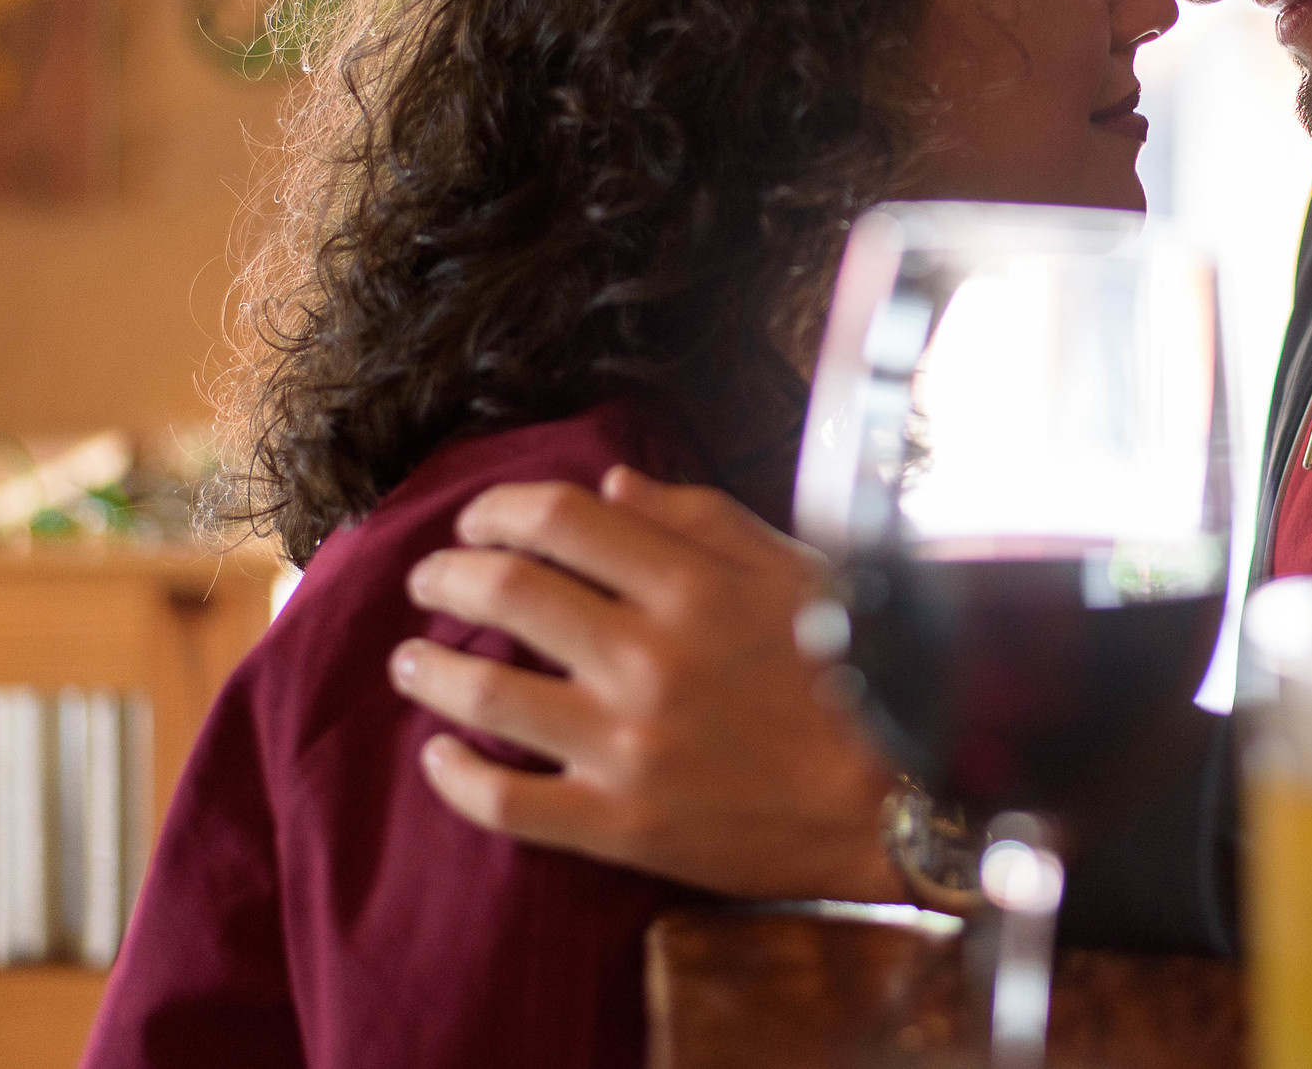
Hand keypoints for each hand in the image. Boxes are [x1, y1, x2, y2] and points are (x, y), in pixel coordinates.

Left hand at [389, 465, 907, 903]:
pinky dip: (455, 777)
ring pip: (485, 692)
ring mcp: (630, 746)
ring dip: (429, 667)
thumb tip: (611, 486)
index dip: (496, 510)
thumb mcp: (795, 568)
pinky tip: (439, 756)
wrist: (900, 797)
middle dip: (444, 575)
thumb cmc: (857, 668)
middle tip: (427, 579)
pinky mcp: (622, 826)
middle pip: (504, 591)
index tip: (476, 520)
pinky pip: (507, 802)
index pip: (556, 518)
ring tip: (411, 659)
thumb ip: (701, 520)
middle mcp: (650, 657)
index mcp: (692, 584)